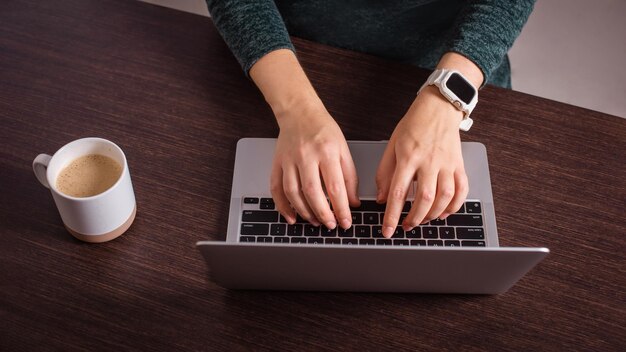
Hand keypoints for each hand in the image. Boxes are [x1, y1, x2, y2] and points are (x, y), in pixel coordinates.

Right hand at [270, 101, 359, 229]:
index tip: (345, 222)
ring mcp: (289, 160)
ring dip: (304, 212)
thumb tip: (353, 203)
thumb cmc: (323, 130)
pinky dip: (282, 206)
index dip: (341, 209)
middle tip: (330, 225)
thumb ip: (350, 176)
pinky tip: (291, 216)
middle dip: (323, 214)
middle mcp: (306, 155)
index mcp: (327, 151)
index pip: (335, 187)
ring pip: (293, 193)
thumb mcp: (344, 149)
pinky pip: (276, 188)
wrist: (299, 112)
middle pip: (313, 193)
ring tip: (315, 221)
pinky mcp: (277, 163)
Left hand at [376, 86, 468, 237]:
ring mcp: (447, 164)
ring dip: (433, 214)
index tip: (388, 230)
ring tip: (423, 219)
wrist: (439, 108)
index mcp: (408, 157)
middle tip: (406, 226)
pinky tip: (445, 212)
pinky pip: (462, 190)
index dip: (392, 215)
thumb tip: (381, 198)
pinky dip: (455, 206)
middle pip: (424, 199)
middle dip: (414, 218)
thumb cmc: (413, 125)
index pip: (398, 193)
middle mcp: (429, 162)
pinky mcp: (459, 164)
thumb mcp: (391, 145)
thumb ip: (385, 172)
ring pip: (444, 197)